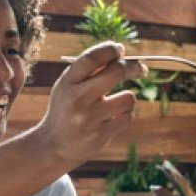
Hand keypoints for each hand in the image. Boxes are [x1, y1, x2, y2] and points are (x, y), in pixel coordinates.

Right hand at [30, 42, 147, 165]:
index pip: (93, 57)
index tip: (120, 50)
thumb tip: (120, 51)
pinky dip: (125, 116)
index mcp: (67, 82)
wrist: (54, 145)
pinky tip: (112, 121)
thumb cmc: (67, 109)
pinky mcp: (99, 136)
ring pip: (128, 97)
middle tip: (141, 70)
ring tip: (117, 105)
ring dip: (128, 99)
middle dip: (133, 68)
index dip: (111, 49)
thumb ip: (89, 70)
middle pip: (117, 72)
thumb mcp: (68, 86)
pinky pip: (128, 117)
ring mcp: (89, 119)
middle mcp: (77, 99)